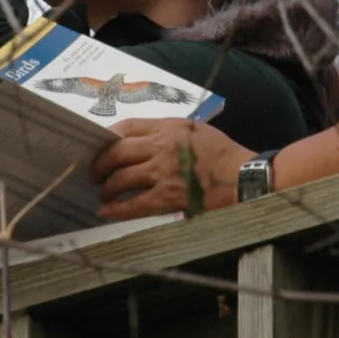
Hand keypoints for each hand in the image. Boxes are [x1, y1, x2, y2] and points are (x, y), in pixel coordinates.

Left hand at [91, 119, 253, 219]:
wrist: (243, 177)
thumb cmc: (223, 153)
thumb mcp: (195, 129)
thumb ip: (169, 131)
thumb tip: (143, 140)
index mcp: (169, 127)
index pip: (128, 126)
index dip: (108, 137)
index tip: (101, 146)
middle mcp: (161, 147)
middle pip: (116, 152)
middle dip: (99, 165)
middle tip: (95, 174)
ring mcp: (163, 173)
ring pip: (120, 179)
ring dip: (106, 188)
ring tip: (104, 193)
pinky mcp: (168, 197)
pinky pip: (133, 205)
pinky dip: (115, 209)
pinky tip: (106, 212)